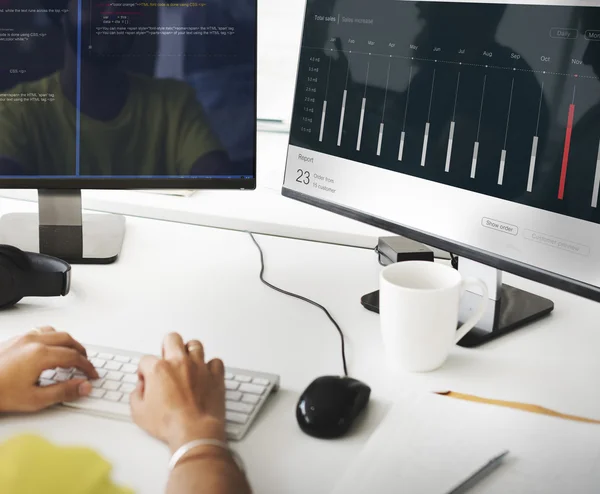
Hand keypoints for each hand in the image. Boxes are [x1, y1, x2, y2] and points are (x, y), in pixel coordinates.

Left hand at [0, 326, 97, 412]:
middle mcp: (33, 341)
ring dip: (68, 342)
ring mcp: (23, 338)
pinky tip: (50, 347)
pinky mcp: (14, 339)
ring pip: (55, 332)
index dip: (87, 367)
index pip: (74, 357)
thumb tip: (84, 386)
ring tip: (72, 353)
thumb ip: (64, 392)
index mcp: (41, 355)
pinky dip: (53, 337)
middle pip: (68, 340)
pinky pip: (41, 330)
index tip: (91, 375)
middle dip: (81, 352)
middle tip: (86, 364)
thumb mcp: (35, 399)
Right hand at [131, 333, 225, 451]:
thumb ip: (136, 395)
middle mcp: (179, 363)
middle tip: (167, 359)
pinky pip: (215, 362)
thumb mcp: (139, 413)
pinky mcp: (215, 375)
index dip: (144, 370)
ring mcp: (199, 367)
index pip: (146, 359)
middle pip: (172, 339)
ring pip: (195, 345)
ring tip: (187, 363)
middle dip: (167, 346)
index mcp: (159, 369)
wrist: (194, 432)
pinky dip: (211, 366)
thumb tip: (139, 389)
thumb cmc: (169, 424)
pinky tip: (205, 374)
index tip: (146, 379)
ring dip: (189, 352)